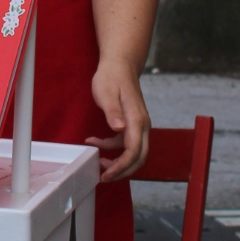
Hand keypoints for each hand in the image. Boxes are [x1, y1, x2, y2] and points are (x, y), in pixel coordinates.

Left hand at [87, 56, 150, 181]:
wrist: (120, 64)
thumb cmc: (111, 77)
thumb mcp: (106, 92)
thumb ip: (112, 111)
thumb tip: (119, 129)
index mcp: (136, 119)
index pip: (133, 151)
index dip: (120, 166)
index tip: (105, 174)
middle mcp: (142, 125)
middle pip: (138, 157)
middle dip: (122, 171)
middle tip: (103, 176)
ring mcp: (140, 125)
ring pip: (134, 152)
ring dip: (118, 161)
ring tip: (98, 161)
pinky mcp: (134, 124)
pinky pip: (127, 143)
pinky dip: (113, 147)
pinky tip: (96, 142)